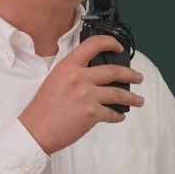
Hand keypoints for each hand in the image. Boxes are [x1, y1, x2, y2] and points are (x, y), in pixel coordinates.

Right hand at [19, 35, 144, 153]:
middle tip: (138, 77)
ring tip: (138, 100)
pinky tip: (119, 116)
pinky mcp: (92, 114)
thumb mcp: (55, 80)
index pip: (93, 45)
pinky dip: (118, 116)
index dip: (111, 43)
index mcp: (69, 66)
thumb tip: (95, 74)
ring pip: (119, 93)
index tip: (120, 48)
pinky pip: (112, 113)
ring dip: (132, 97)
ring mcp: (87, 95)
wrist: (35, 130)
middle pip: (114, 71)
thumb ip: (74, 73)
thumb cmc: (42, 107)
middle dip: (131, 74)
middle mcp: (80, 77)